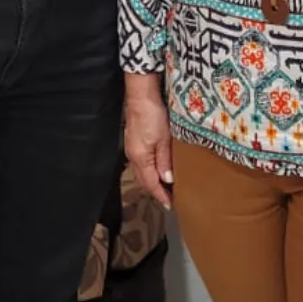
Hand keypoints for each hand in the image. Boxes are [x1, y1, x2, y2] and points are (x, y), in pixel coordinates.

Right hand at [124, 75, 173, 208]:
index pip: (151, 184)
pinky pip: (141, 163)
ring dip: (152, 181)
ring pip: (142, 172)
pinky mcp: (134, 141)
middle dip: (155, 191)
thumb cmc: (152, 116)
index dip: (161, 195)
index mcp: (141, 159)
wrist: (141, 96)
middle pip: (144, 180)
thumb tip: (167, 180)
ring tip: (165, 187)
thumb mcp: (163, 139)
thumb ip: (165, 161)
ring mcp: (132, 148)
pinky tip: (157, 168)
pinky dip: (149, 170)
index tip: (170, 205)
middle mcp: (134, 156)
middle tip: (169, 199)